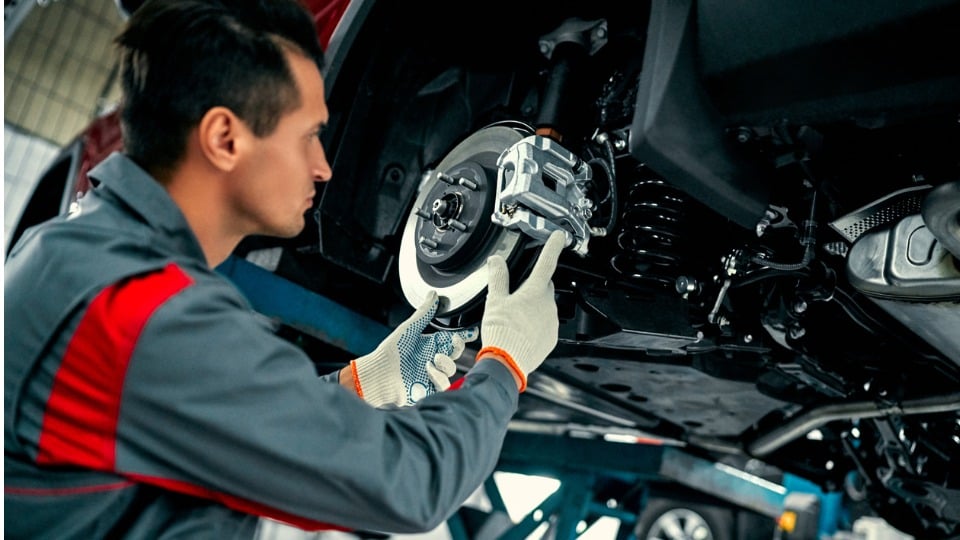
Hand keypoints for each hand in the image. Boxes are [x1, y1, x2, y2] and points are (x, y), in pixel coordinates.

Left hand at [352, 290, 477, 406]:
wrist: (379, 374)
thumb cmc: (390, 351)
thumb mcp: (409, 329)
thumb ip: (424, 313)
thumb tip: (433, 294)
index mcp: (430, 344)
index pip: (452, 338)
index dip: (464, 335)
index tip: (472, 331)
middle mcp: (433, 358)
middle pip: (456, 352)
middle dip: (458, 346)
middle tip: (454, 340)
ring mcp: (432, 374)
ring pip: (452, 368)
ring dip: (446, 363)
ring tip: (432, 360)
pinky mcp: (429, 388)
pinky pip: (444, 383)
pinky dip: (439, 377)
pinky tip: (428, 371)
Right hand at [478, 230, 565, 390]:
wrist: (507, 363)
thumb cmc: (501, 333)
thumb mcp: (495, 301)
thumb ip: (498, 277)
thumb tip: (496, 260)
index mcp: (535, 292)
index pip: (547, 262)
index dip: (553, 247)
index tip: (559, 236)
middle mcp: (548, 305)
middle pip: (544, 287)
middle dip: (533, 286)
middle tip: (516, 295)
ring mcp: (552, 322)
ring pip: (545, 307)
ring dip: (534, 308)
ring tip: (515, 319)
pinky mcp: (551, 338)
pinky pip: (546, 325)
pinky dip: (536, 325)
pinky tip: (521, 331)